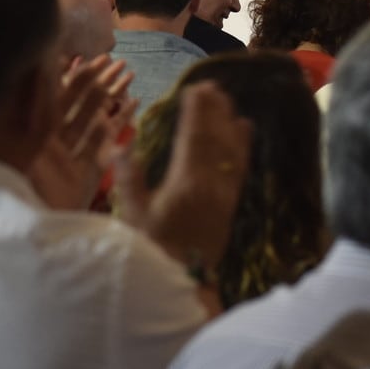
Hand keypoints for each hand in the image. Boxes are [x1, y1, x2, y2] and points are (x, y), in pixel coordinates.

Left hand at [27, 55, 134, 211]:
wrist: (39, 230)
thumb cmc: (28, 191)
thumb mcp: (28, 145)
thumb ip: (37, 110)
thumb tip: (41, 70)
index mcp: (35, 134)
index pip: (59, 97)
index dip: (77, 77)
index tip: (97, 58)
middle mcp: (54, 141)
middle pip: (79, 105)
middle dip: (100, 81)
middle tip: (119, 62)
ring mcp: (72, 155)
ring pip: (95, 119)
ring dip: (113, 97)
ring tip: (131, 76)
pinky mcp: (88, 171)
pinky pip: (106, 144)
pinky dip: (121, 125)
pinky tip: (135, 106)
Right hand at [114, 81, 252, 283]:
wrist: (182, 283)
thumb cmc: (150, 249)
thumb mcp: (131, 216)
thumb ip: (129, 179)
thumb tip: (124, 146)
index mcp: (185, 183)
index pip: (193, 138)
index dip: (195, 112)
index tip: (195, 89)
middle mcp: (211, 184)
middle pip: (215, 138)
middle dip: (214, 110)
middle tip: (211, 86)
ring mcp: (225, 192)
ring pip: (231, 148)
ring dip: (229, 121)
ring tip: (226, 99)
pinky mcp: (232, 202)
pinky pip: (241, 165)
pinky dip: (244, 143)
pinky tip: (245, 128)